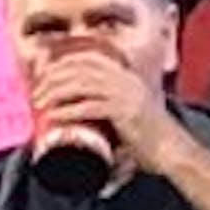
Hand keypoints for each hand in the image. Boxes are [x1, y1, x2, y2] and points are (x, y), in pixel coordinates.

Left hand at [30, 49, 178, 172]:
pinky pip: (90, 107)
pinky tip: (54, 115)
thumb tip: (84, 118)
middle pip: (80, 69)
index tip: (45, 72)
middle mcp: (126, 81)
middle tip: (36, 92)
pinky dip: (68, 110)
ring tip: (39, 102)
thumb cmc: (150, 139)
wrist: (173, 152)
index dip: (64, 61)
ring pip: (81, 85)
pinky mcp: (125, 113)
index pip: (90, 57)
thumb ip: (111, 112)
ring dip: (55, 91)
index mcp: (126, 77)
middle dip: (53, 77)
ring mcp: (126, 95)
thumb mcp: (130, 114)